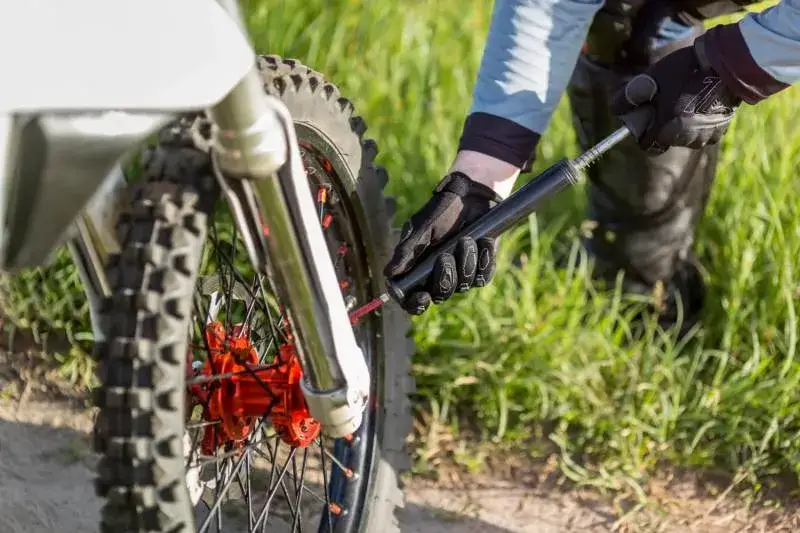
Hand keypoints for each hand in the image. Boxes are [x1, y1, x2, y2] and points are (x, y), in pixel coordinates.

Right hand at [384, 172, 501, 314]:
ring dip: (465, 263)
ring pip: (463, 286)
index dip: (415, 304)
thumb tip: (390, 273)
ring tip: (466, 239)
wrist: (472, 195)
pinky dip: (483, 259)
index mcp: (416, 269)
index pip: (411, 299)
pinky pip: (483, 277)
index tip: (422, 296)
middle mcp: (437, 275)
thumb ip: (407, 251)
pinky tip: (483, 241)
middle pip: (439, 295)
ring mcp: (460, 273)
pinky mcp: (481, 268)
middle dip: (444, 277)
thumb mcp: (422, 226)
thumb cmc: (441, 209)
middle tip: (445, 255)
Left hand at [611, 42, 740, 154]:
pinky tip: (699, 105)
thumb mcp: (652, 77)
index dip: (642, 131)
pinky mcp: (720, 131)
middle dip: (662, 127)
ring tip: (684, 102)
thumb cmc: (686, 69)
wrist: (728, 63)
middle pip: (665, 141)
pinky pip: (701, 135)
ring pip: (683, 139)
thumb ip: (630, 96)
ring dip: (680, 127)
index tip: (647, 116)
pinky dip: (697, 125)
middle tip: (667, 104)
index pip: (646, 145)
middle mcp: (687, 139)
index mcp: (667, 129)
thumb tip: (615, 109)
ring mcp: (705, 137)